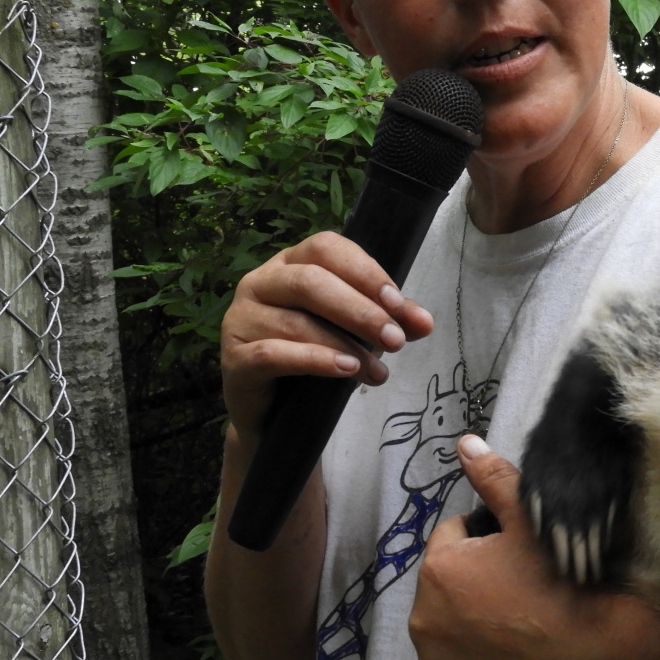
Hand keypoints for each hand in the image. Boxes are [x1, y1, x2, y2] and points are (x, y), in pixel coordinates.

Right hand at [220, 231, 433, 445]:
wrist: (274, 411)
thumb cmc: (314, 355)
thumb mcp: (354, 331)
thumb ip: (388, 320)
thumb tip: (425, 322)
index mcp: (291, 263)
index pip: (327, 249)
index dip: (364, 272)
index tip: (397, 303)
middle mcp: (260, 282)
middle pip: (311, 282)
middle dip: (360, 311)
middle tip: (395, 340)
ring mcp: (242, 318)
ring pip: (297, 322)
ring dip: (346, 346)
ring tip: (378, 372)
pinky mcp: (234, 357)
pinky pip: (274, 354)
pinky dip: (316, 361)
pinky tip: (346, 371)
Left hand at [409, 435, 659, 659]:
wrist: (601, 658)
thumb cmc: (564, 583)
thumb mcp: (531, 522)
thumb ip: (494, 478)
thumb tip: (464, 444)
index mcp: (439, 570)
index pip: (454, 534)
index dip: (488, 536)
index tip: (518, 550)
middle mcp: (424, 622)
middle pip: (449, 582)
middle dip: (475, 578)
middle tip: (522, 584)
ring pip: (452, 625)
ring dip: (474, 619)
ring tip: (521, 618)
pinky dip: (481, 658)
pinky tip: (517, 652)